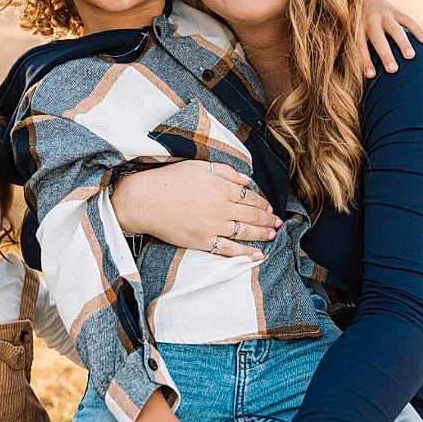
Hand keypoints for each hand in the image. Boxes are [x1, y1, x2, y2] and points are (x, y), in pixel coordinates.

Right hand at [112, 160, 278, 257]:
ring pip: (245, 231)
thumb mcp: (198, 167)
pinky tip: (257, 255)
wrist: (145, 200)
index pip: (249, 196)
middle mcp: (221, 207)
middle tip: (277, 223)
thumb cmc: (169, 180)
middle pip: (251, 214)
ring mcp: (213, 226)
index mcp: (221, 187)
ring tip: (272, 235)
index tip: (269, 207)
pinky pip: (229, 249)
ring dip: (262, 234)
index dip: (262, 203)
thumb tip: (247, 180)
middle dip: (267, 219)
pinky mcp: (203, 241)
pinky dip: (245, 253)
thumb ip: (225, 172)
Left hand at [358, 0, 422, 78]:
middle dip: (386, 55)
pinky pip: (407, 20)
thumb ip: (353, 47)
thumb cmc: (352, 21)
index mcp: (356, 29)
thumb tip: (360, 75)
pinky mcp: (394, 10)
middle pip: (378, 40)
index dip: (365, 61)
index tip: (371, 76)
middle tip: (393, 70)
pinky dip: (417, 30)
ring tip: (411, 56)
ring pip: (395, 29)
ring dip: (403, 43)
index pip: (361, 47)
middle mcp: (370, 21)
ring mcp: (383, 14)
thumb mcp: (349, 30)